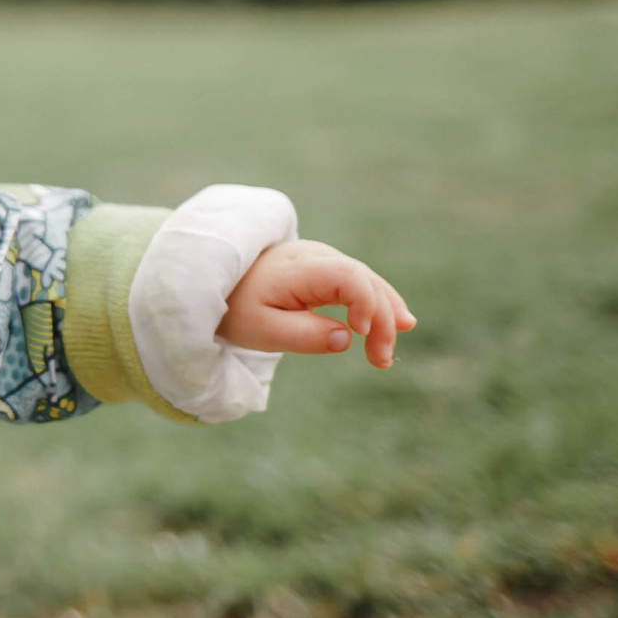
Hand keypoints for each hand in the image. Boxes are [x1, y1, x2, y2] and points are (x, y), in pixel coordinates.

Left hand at [217, 240, 414, 368]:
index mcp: (299, 268)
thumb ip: (304, 335)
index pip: (348, 276)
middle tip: (381, 361)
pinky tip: (399, 323)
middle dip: (382, 319)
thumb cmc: (238, 308)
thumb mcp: (262, 330)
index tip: (361, 334)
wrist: (219, 283)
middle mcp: (317, 256)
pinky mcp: (326, 269)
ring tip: (389, 352)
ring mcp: (324, 260)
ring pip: (368, 281)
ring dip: (385, 315)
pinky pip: (360, 283)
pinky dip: (378, 304)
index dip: (365, 303)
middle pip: (365, 280)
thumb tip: (347, 339)